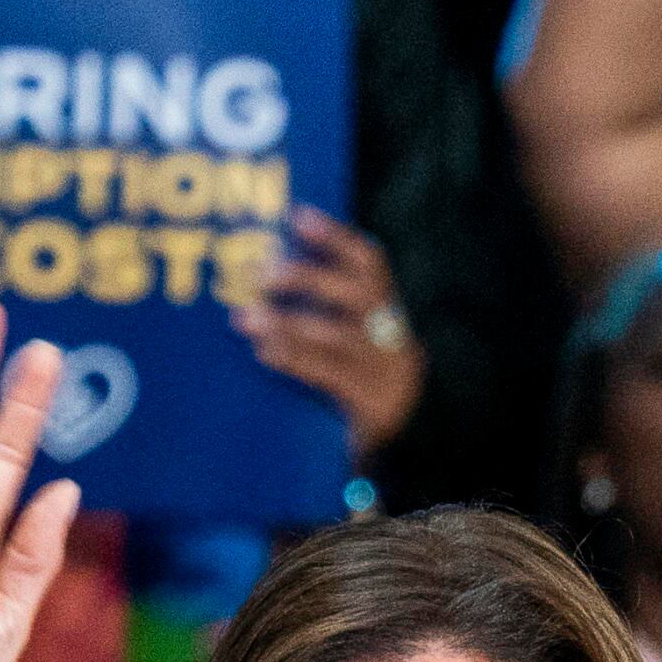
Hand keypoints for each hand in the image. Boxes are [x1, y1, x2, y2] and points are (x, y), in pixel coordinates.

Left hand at [240, 207, 423, 459]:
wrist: (416, 445)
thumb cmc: (368, 389)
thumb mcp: (361, 346)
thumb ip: (331, 315)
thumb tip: (271, 275)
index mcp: (390, 315)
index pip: (370, 265)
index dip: (336, 238)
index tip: (297, 216)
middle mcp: (391, 337)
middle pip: (354, 294)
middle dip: (305, 278)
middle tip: (259, 272)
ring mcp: (382, 371)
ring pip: (335, 335)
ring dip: (286, 322)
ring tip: (245, 316)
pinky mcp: (369, 404)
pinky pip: (328, 375)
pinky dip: (293, 359)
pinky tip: (263, 351)